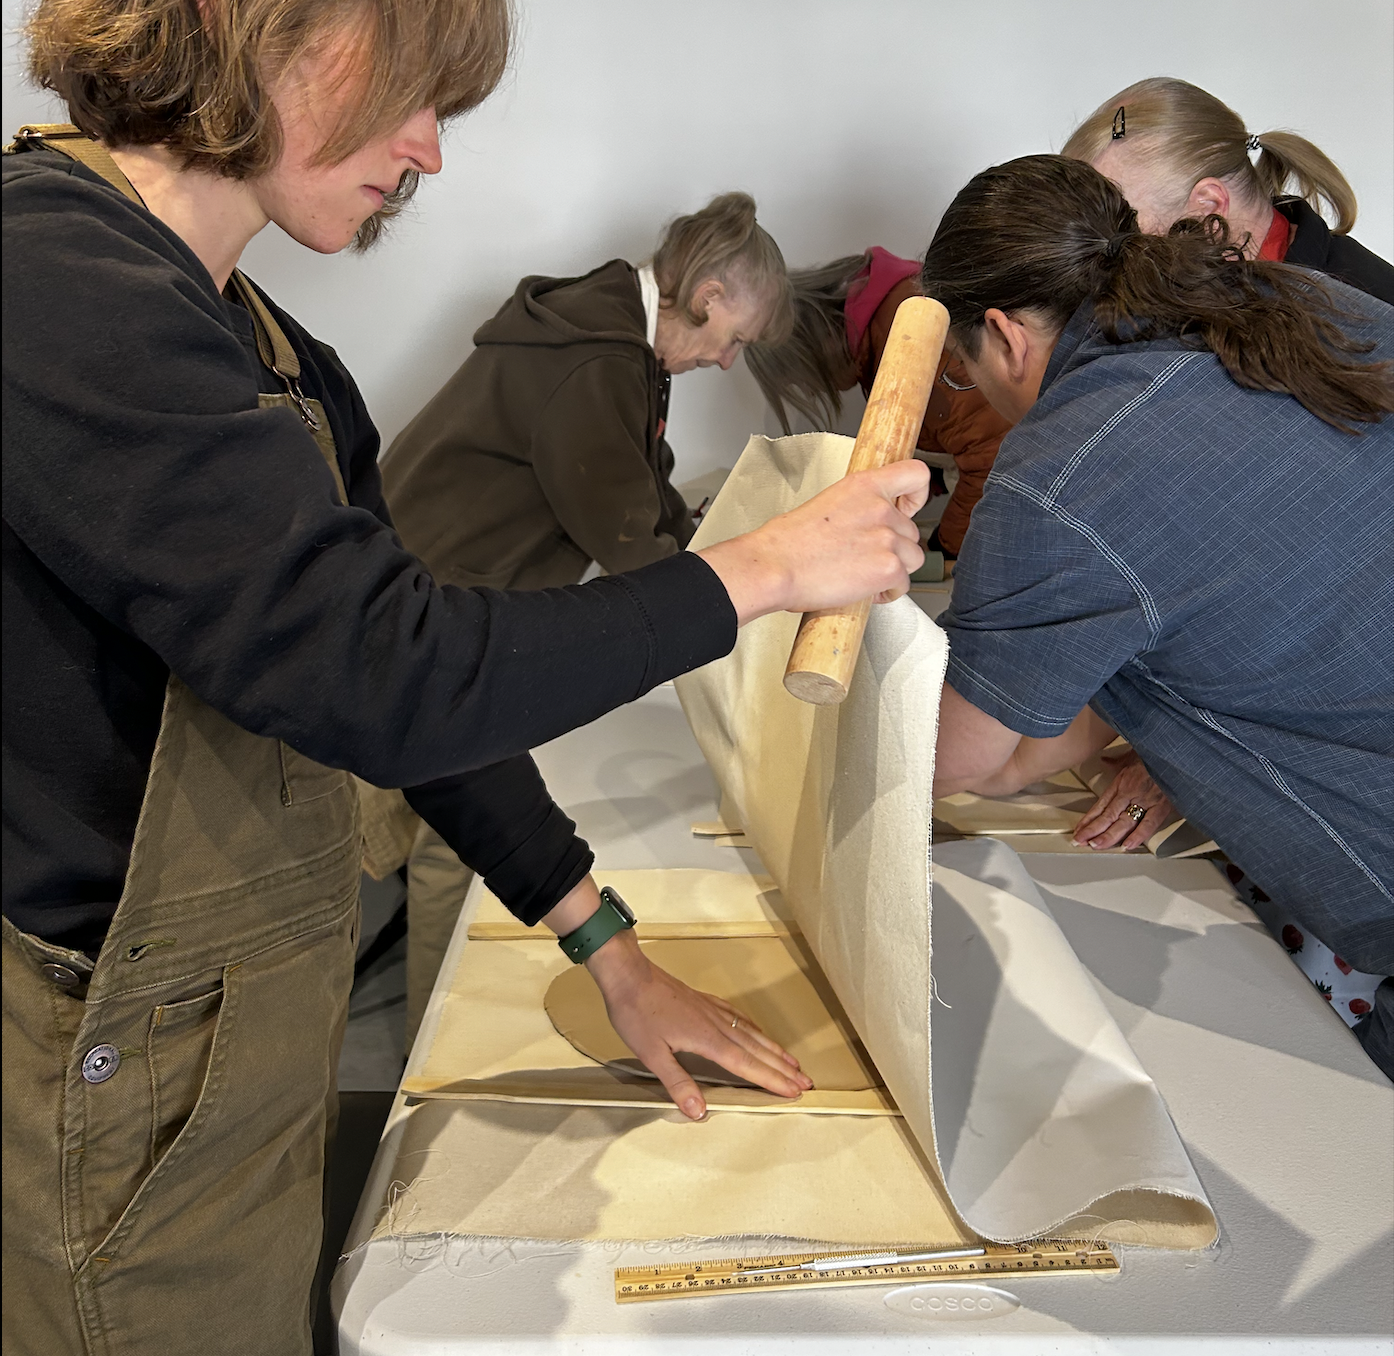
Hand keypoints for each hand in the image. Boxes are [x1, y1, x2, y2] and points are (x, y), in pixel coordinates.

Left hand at [539, 876, 810, 1118]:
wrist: (629, 974)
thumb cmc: (637, 1013)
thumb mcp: (652, 1054)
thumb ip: (677, 1083)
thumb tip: (699, 1111)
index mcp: (708, 1039)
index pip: (747, 1065)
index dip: (772, 1080)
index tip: (794, 1091)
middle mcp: (717, 1024)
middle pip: (758, 1050)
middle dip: (783, 1068)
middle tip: (806, 1082)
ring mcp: (713, 1011)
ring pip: (752, 1033)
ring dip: (774, 1050)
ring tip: (793, 1062)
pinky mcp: (704, 1002)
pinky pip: (739, 1018)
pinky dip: (755, 1030)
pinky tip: (757, 1033)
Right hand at [696, 460, 929, 624]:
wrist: (775, 566)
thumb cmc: (788, 542)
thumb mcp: (826, 505)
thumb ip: (856, 508)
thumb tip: (867, 525)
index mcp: (864, 486)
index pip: (916, 474)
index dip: (917, 495)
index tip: (908, 507)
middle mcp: (880, 508)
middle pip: (911, 532)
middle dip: (893, 548)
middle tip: (864, 559)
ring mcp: (887, 538)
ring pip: (912, 559)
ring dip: (892, 570)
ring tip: (863, 576)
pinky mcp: (889, 568)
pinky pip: (903, 585)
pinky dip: (887, 593)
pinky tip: (864, 591)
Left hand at [1072, 750, 1175, 850]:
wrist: (1170, 750)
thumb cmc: (1152, 753)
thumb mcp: (1131, 754)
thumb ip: (1116, 761)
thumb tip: (1105, 760)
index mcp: (1121, 782)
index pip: (1100, 805)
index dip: (1088, 820)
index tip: (1079, 830)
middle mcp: (1130, 792)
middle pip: (1108, 815)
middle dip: (1092, 830)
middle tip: (1080, 841)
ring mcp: (1145, 799)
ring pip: (1123, 821)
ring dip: (1109, 835)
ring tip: (1096, 846)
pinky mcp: (1162, 805)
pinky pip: (1149, 823)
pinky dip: (1138, 835)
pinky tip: (1126, 845)